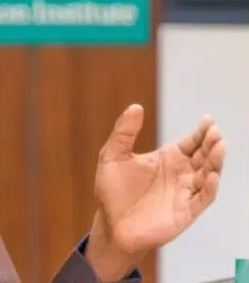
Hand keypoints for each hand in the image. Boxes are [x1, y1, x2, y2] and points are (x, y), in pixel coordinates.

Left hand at [86, 104, 224, 279]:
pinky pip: (202, 198)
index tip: (208, 120)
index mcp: (167, 158)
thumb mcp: (113, 155)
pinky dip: (209, 187)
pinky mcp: (185, 212)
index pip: (191, 142)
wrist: (110, 223)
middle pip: (203, 156)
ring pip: (208, 175)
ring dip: (215, 162)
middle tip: (215, 133)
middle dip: (211, 144)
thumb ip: (124, 132)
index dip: (201, 131)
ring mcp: (184, 192)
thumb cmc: (112, 189)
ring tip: (218, 147)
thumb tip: (135, 106)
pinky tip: (211, 176)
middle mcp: (180, 173)